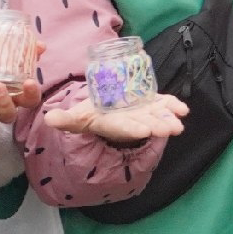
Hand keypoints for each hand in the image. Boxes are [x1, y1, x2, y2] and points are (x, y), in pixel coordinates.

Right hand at [44, 92, 189, 145]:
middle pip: (145, 124)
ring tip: (180, 121)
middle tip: (170, 129)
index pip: (124, 127)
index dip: (133, 128)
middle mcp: (130, 120)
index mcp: (113, 124)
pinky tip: (183, 109)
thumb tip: (49, 119)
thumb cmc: (89, 115)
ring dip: (169, 118)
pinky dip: (173, 105)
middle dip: (157, 126)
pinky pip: (163, 104)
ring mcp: (143, 112)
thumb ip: (65, 119)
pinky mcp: (151, 103)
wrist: (103, 110)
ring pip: (157, 115)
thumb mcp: (76, 116)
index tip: (144, 130)